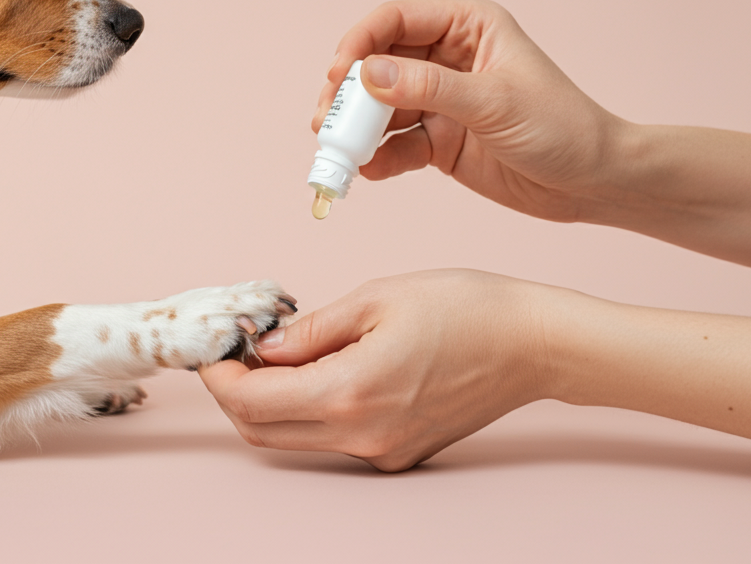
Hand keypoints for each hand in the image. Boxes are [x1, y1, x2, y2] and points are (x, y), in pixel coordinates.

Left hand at [198, 269, 561, 471]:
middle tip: (235, 348)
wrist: (534, 344)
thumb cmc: (465, 308)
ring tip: (279, 351)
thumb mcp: (376, 298)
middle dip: (234, 392)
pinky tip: (323, 366)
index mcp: (348, 394)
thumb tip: (262, 348)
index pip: (250, 403)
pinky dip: (311, 407)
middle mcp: (360, 436)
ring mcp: (381, 452)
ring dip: (270, 401)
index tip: (216, 344)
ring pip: (295, 439)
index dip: (219, 374)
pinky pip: (333, 437)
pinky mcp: (398, 453)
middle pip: (262, 432)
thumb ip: (309, 330)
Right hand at [313, 0, 628, 222]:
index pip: (396, 20)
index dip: (360, 44)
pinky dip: (379, 158)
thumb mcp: (493, 103)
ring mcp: (441, 101)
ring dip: (357, 130)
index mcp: (468, 27)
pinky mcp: (439, 141)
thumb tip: (368, 74)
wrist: (593, 182)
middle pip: (378, 65)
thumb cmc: (563, 128)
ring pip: (380, 108)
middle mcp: (448, 59)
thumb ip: (429, 89)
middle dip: (349, 94)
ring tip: (339, 154)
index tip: (338, 76)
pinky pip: (396, 144)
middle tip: (327, 123)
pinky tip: (370, 172)